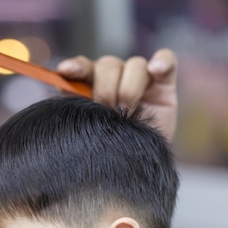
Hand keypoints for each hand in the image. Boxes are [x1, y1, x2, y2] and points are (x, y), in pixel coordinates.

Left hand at [57, 49, 177, 142]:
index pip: (82, 68)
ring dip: (129, 87)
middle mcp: (114, 77)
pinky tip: (155, 70)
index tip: (66, 71)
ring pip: (135, 65)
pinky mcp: (164, 82)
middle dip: (106, 88)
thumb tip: (61, 88)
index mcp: (92, 86)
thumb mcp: (91, 132)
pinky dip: (161, 62)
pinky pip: (166, 60)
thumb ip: (78, 110)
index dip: (75, 67)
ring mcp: (140, 78)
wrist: (140, 166)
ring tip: (128, 111)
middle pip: (108, 65)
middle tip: (107, 111)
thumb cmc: (111, 150)